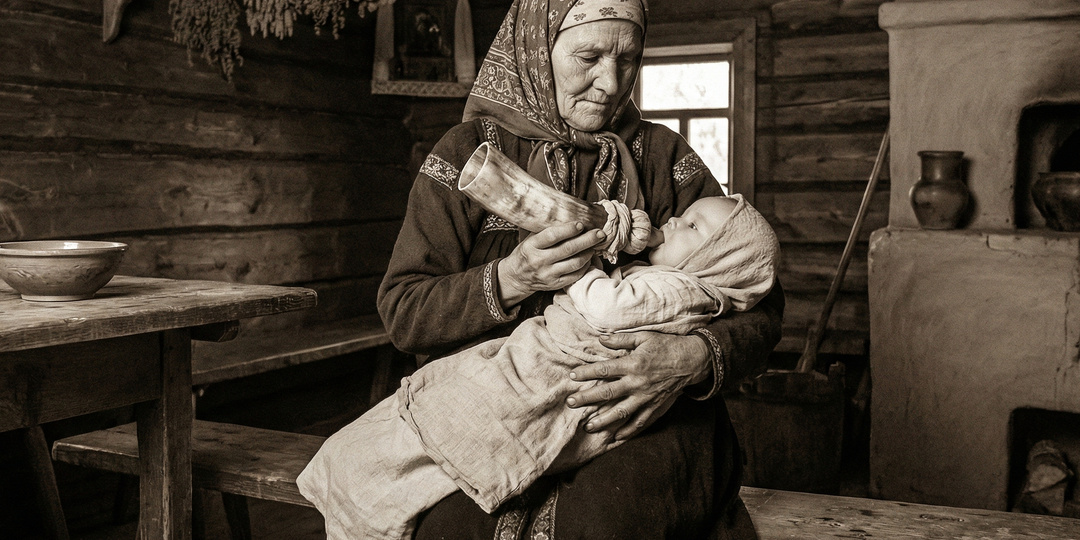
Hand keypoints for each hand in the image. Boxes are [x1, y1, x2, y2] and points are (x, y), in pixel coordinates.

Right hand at [498, 222, 605, 307]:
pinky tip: (589, 258)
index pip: (552, 236)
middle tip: (600, 233)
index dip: (569, 229)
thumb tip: (571, 218)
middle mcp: (539, 261)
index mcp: (531, 246)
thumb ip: (547, 231)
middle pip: (568, 249)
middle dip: (587, 240)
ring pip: (574, 263)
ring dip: (588, 253)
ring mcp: (548, 274)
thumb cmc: (527, 253)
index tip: (581, 224)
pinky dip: (585, 266)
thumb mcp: (530, 239)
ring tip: (595, 245)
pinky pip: (575, 275)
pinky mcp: (555, 285)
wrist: (517, 277)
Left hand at [564, 331, 710, 439]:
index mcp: (633, 364)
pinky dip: (628, 431)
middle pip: (608, 393)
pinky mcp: (655, 406)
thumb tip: (601, 339)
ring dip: (604, 421)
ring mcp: (646, 397)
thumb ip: (621, 339)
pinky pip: (640, 422)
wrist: (692, 360)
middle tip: (571, 403)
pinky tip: (616, 437)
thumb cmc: (666, 345)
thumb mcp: (644, 337)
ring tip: (588, 427)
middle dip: (587, 399)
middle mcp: (637, 383)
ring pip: (621, 412)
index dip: (586, 373)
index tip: (572, 376)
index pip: (604, 370)